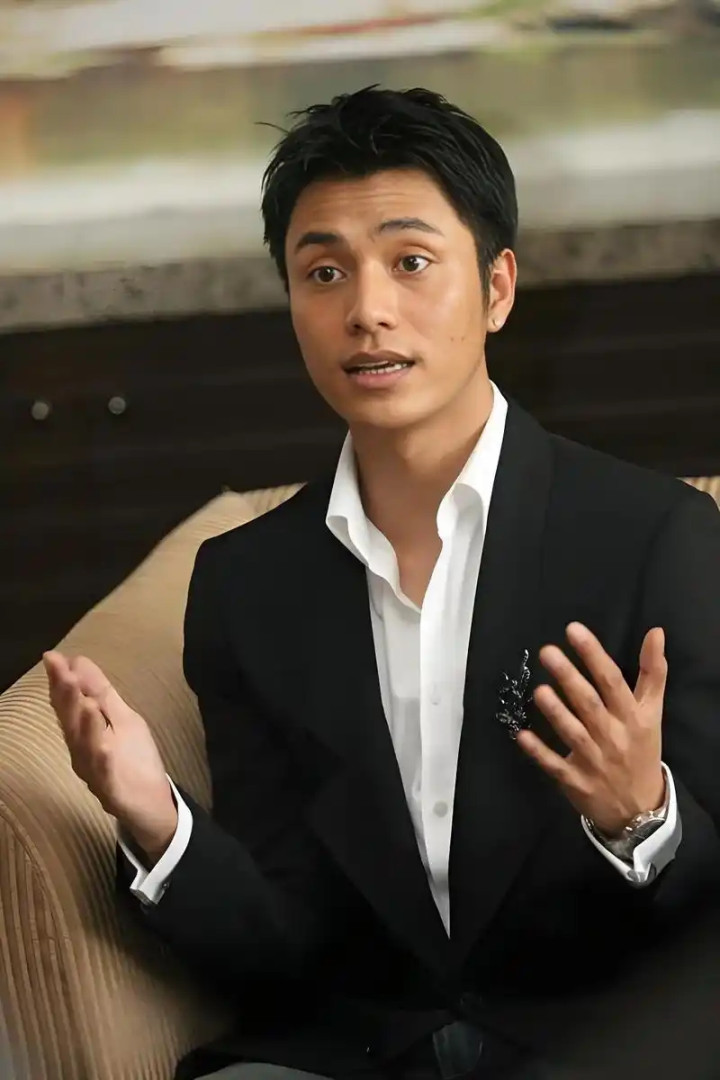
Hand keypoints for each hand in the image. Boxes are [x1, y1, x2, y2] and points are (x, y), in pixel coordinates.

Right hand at [43, 651, 177, 859]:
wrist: (149, 805)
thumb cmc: (131, 758)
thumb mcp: (120, 719)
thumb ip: (100, 693)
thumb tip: (79, 662)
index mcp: (83, 732)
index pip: (69, 703)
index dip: (61, 680)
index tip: (53, 657)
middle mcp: (82, 750)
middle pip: (71, 720)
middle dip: (65, 694)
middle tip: (58, 668)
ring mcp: (96, 770)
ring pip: (85, 745)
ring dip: (82, 721)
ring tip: (82, 697)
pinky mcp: (112, 788)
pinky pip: (105, 772)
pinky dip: (102, 757)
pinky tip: (103, 745)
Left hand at [517, 623, 666, 836]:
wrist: (640, 809)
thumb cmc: (641, 749)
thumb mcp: (652, 712)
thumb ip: (653, 672)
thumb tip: (655, 632)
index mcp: (631, 717)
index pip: (612, 681)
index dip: (594, 655)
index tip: (574, 630)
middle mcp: (612, 736)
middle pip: (589, 703)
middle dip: (569, 677)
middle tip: (547, 651)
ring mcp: (593, 760)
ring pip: (573, 733)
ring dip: (556, 712)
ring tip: (539, 690)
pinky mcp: (575, 781)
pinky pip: (554, 765)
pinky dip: (539, 752)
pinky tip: (522, 735)